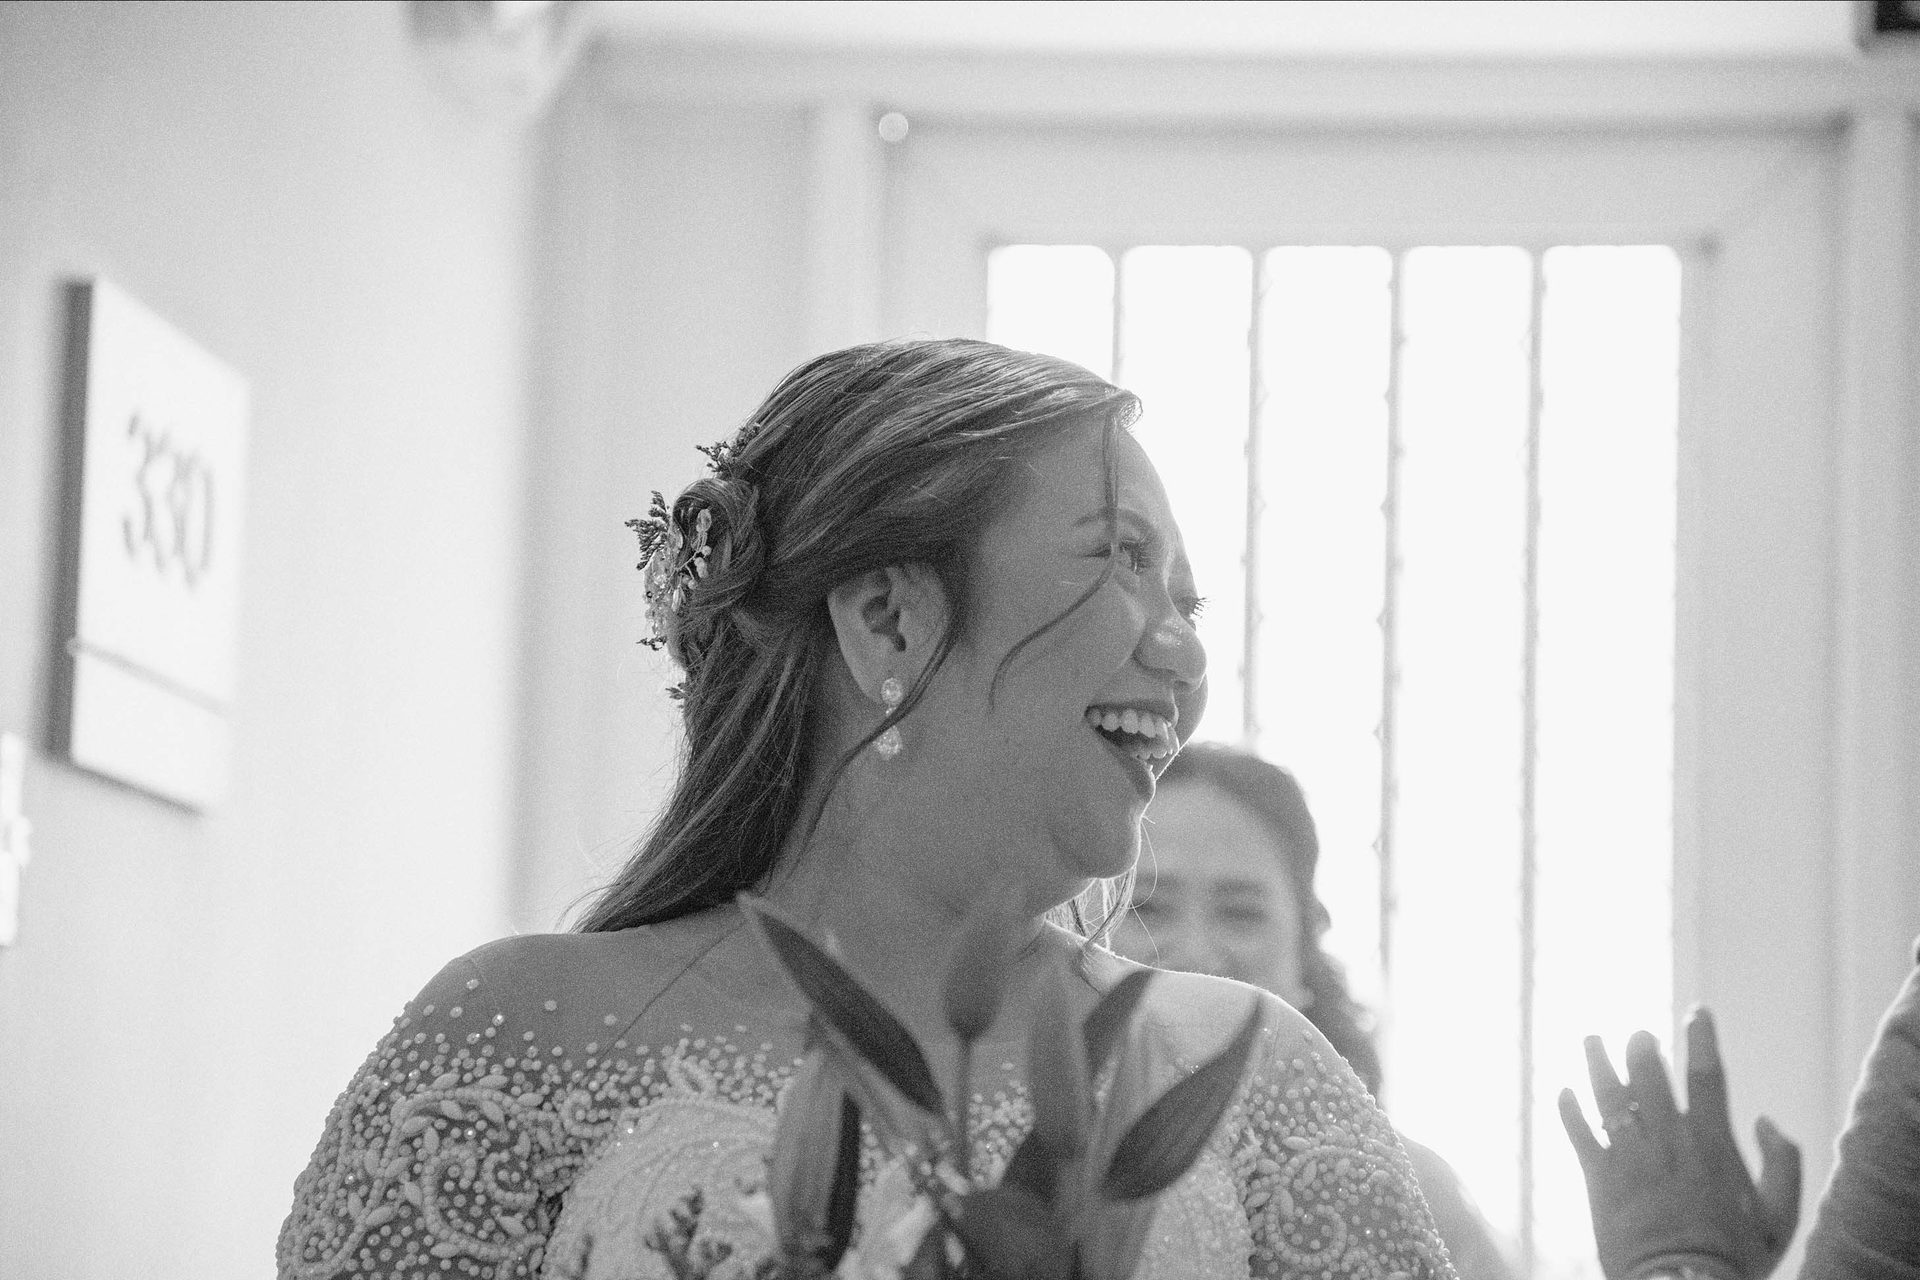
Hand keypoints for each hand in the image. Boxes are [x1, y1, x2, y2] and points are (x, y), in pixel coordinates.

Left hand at [1558, 1008, 1802, 1279]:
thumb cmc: (1734, 1258)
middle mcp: (1667, 1142)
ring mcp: (1629, 1158)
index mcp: (1711, 1144)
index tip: (1697, 1011)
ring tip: (1591, 1039)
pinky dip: (1569, 1109)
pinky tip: (1564, 1090)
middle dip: (1641, 1046)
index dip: (1701, 1038)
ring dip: (1596, 1063)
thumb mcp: (1779, 1217)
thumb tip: (1767, 1121)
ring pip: (1607, 1096)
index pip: (1707, 1076)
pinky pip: (1578, 1133)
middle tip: (1638, 1033)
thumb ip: (1783, 1165)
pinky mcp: (1598, 1179)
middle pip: (1649, 1075)